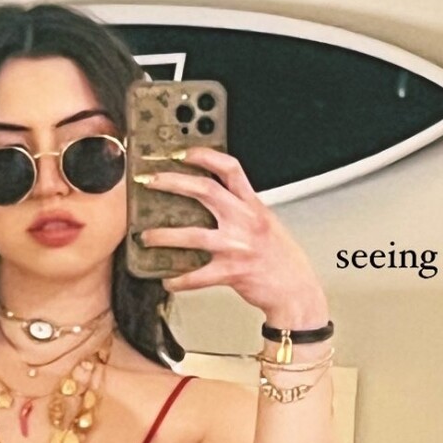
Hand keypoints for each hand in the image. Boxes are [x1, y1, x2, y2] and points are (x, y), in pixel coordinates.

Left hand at [134, 147, 327, 322]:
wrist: (295, 290)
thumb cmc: (280, 258)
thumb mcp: (267, 222)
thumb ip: (243, 208)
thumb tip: (212, 197)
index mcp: (253, 206)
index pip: (230, 169)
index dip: (205, 156)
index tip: (182, 153)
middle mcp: (245, 221)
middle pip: (204, 190)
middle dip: (172, 182)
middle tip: (150, 181)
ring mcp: (237, 246)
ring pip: (193, 234)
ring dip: (164, 235)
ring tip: (146, 236)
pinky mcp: (231, 273)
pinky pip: (197, 276)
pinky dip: (179, 279)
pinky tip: (168, 280)